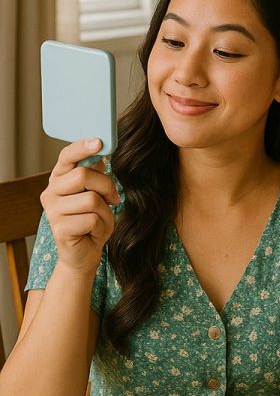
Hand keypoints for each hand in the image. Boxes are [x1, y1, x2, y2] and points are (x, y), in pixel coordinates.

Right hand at [40, 140, 119, 273]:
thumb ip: (95, 175)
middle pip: (83, 175)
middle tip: (113, 199)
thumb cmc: (92, 221)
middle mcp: (50, 193)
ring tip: (100, 221)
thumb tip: (100, 154)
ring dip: (106, 212)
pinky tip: (95, 232)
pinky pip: (92, 219)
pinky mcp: (60, 229)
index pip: (67, 156)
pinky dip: (102, 226)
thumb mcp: (97, 194)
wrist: (84, 254)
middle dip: (106, 186)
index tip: (99, 142)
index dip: (82, 147)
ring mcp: (52, 211)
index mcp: (59, 180)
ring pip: (91, 199)